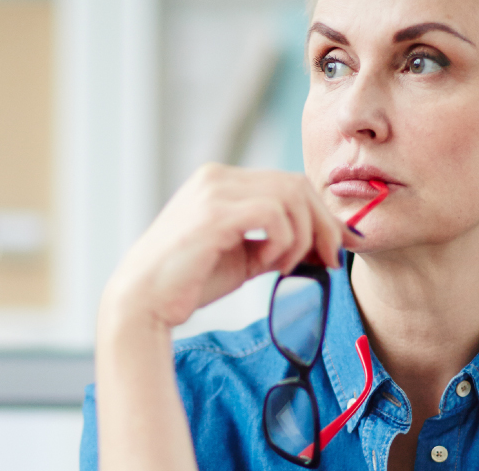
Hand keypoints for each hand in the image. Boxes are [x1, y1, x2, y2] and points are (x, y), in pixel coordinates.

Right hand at [101, 163, 360, 330]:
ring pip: (290, 196)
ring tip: (285, 266)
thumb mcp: (244, 254)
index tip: (334, 248)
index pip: (288, 183)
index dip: (320, 214)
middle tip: (331, 260)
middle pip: (296, 184)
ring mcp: (214, 190)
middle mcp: (218, 176)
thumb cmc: (190, 281)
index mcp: (222, 181)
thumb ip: (277, 240)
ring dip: (302, 237)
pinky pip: (273, 215)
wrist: (144, 301)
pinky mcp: (214, 213)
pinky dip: (283, 241)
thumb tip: (327, 242)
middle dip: (323, 224)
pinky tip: (267, 264)